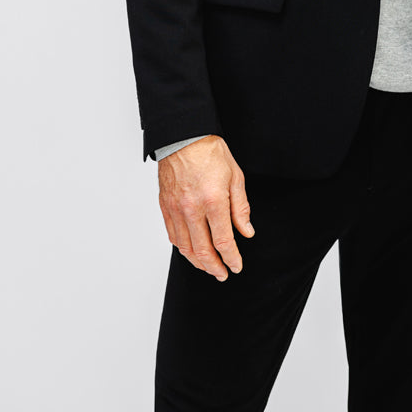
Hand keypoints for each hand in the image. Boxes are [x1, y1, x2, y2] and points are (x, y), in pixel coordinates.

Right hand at [158, 135, 254, 278]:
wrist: (184, 137)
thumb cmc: (210, 152)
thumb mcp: (235, 176)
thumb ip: (241, 208)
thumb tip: (246, 231)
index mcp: (213, 201)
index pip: (223, 241)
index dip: (231, 258)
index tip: (236, 266)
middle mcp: (192, 209)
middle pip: (203, 250)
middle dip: (215, 267)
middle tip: (223, 274)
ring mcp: (176, 209)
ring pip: (185, 247)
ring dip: (198, 262)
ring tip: (209, 267)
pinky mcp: (165, 206)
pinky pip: (172, 235)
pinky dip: (182, 248)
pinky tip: (191, 251)